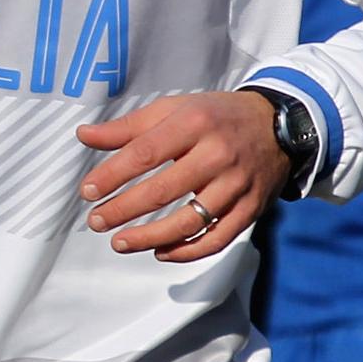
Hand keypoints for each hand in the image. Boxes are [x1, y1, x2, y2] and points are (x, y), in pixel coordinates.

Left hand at [76, 91, 290, 262]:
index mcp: (195, 122)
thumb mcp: (173, 109)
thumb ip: (128, 127)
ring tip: (120, 243)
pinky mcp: (251, 208)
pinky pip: (218, 239)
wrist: (278, 124)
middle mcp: (218, 154)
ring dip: (150, 238)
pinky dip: (187, 251)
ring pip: (190, 221)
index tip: (87, 192)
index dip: (112, 175)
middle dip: (123, 210)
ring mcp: (237, 184)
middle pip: (163, 190)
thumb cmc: (215, 116)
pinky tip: (160, 252)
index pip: (145, 153)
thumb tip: (84, 136)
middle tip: (96, 222)